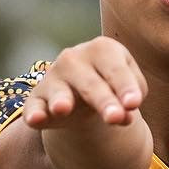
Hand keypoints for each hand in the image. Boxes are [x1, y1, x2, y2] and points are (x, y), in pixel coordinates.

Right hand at [21, 37, 152, 168]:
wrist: (82, 93)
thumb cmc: (111, 85)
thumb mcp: (126, 90)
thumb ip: (129, 101)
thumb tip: (125, 116)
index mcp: (102, 49)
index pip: (116, 70)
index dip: (126, 87)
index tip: (134, 104)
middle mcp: (73, 59)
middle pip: (91, 83)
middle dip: (103, 100)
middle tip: (115, 117)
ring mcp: (52, 78)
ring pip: (59, 91)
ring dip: (60, 99)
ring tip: (62, 109)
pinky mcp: (36, 99)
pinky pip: (34, 106)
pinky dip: (34, 113)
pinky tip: (35, 119)